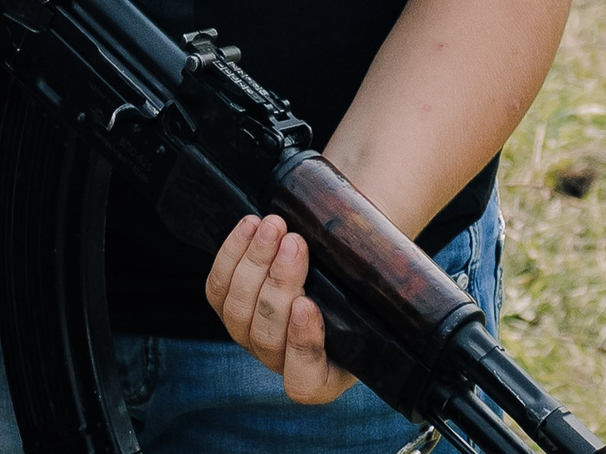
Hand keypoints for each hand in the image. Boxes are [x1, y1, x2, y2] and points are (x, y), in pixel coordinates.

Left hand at [207, 214, 356, 404]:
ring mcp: (249, 337)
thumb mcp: (375, 307)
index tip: (307, 304)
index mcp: (321, 380)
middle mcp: (280, 363)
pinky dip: (233, 253)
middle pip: (266, 333)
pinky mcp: (227, 308)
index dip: (301, 343)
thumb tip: (387, 276)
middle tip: (295, 243)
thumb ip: (373, 302)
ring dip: (255, 262)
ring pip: (238, 307)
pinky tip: (251, 225)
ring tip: (275, 226)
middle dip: (278, 284)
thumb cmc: (362, 293)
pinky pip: (218, 287)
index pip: (303, 378)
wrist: (338, 270)